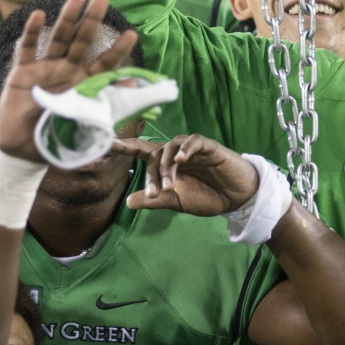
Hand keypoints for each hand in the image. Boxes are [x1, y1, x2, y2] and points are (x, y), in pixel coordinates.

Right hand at [0, 0, 137, 160]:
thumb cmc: (60, 136)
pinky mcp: (23, 73)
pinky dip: (32, 33)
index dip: (118, 49)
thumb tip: (133, 87)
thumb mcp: (87, 121)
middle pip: (83, 40)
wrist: (26, 149)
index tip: (132, 34)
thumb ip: (108, 104)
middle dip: (93, 18)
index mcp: (86, 82)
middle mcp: (68, 70)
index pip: (106, 62)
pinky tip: (40, 15)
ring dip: (67, 19)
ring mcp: (46, 69)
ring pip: (58, 39)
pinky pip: (28, 50)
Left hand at [116, 134, 259, 214]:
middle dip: (152, 174)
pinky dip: (185, 148)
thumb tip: (128, 202)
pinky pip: (194, 141)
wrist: (237, 198)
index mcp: (169, 165)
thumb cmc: (209, 197)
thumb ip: (155, 201)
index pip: (143, 151)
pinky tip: (181, 160)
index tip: (107, 144)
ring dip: (166, 167)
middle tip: (156, 194)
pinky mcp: (210, 147)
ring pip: (171, 146)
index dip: (126, 146)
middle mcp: (178, 153)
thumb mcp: (178, 202)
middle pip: (155, 153)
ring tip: (170, 186)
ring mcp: (193, 149)